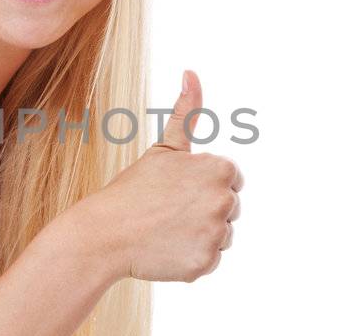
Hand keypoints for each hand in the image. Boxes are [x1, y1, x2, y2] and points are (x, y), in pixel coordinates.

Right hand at [85, 70, 242, 282]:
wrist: (104, 233)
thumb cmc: (133, 188)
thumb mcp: (164, 147)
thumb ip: (188, 112)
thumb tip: (192, 73)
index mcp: (221, 169)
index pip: (232, 181)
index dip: (203, 185)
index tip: (178, 190)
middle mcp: (225, 200)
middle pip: (230, 209)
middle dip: (204, 211)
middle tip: (168, 211)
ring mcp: (216, 234)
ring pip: (223, 236)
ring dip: (200, 235)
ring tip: (166, 229)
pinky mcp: (206, 262)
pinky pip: (210, 260)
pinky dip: (191, 258)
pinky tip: (166, 248)